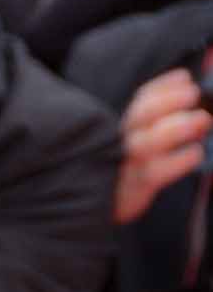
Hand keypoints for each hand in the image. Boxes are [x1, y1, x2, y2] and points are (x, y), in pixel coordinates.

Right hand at [116, 67, 212, 225]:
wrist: (89, 213)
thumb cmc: (124, 176)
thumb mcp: (136, 146)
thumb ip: (160, 121)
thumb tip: (187, 86)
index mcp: (120, 131)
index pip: (140, 101)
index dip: (163, 86)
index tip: (185, 77)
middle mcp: (118, 145)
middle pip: (138, 117)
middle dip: (168, 101)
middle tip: (194, 94)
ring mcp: (125, 169)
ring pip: (145, 145)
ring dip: (176, 128)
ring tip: (202, 119)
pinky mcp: (132, 193)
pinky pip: (155, 174)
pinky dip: (178, 162)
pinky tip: (195, 154)